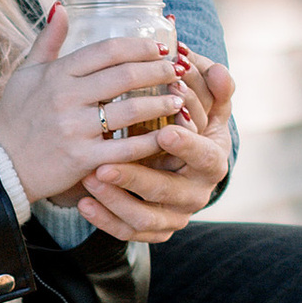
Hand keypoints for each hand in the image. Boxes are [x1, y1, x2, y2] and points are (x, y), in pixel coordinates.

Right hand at [0, 11, 184, 202]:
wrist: (1, 166)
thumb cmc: (16, 117)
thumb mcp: (26, 73)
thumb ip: (47, 41)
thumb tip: (61, 7)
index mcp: (57, 74)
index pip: (107, 50)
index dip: (139, 46)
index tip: (160, 47)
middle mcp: (66, 98)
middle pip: (124, 76)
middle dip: (158, 70)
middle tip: (176, 69)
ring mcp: (75, 129)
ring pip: (130, 111)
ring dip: (160, 102)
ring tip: (177, 97)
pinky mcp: (83, 159)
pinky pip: (126, 148)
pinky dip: (151, 141)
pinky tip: (168, 134)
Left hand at [77, 52, 232, 243]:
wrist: (182, 164)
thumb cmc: (191, 126)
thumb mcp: (207, 108)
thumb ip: (213, 88)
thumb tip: (218, 70)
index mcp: (213, 162)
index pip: (203, 156)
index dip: (187, 145)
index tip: (164, 131)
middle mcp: (196, 193)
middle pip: (168, 190)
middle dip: (136, 178)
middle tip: (105, 165)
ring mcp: (174, 215)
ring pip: (144, 216)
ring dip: (115, 199)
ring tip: (89, 179)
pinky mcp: (154, 230)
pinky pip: (128, 231)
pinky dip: (104, 219)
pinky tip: (83, 203)